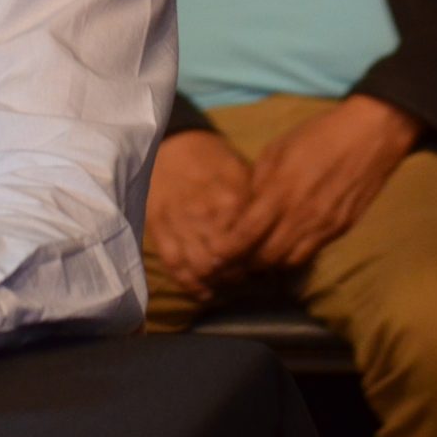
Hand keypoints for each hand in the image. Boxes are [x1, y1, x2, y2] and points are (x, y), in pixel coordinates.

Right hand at [144, 129, 257, 298]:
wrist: (169, 146)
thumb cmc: (212, 159)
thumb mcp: (241, 172)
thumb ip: (256, 203)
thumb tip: (277, 233)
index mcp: (230, 199)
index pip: (249, 245)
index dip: (258, 261)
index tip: (263, 265)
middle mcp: (204, 214)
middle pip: (226, 262)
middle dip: (237, 275)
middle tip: (244, 276)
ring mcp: (179, 224)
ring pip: (199, 268)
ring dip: (214, 281)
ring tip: (224, 282)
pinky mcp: (159, 230)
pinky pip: (174, 265)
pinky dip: (189, 283)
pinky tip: (202, 290)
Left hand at [231, 96, 420, 270]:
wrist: (370, 135)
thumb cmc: (317, 135)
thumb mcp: (277, 150)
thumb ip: (259, 181)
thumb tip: (245, 206)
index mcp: (281, 191)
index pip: (248, 233)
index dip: (229, 249)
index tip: (214, 255)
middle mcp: (302, 215)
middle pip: (268, 256)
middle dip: (246, 263)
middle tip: (232, 261)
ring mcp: (325, 226)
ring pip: (291, 261)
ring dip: (271, 264)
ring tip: (255, 258)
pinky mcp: (341, 229)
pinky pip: (312, 252)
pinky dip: (293, 256)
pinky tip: (283, 248)